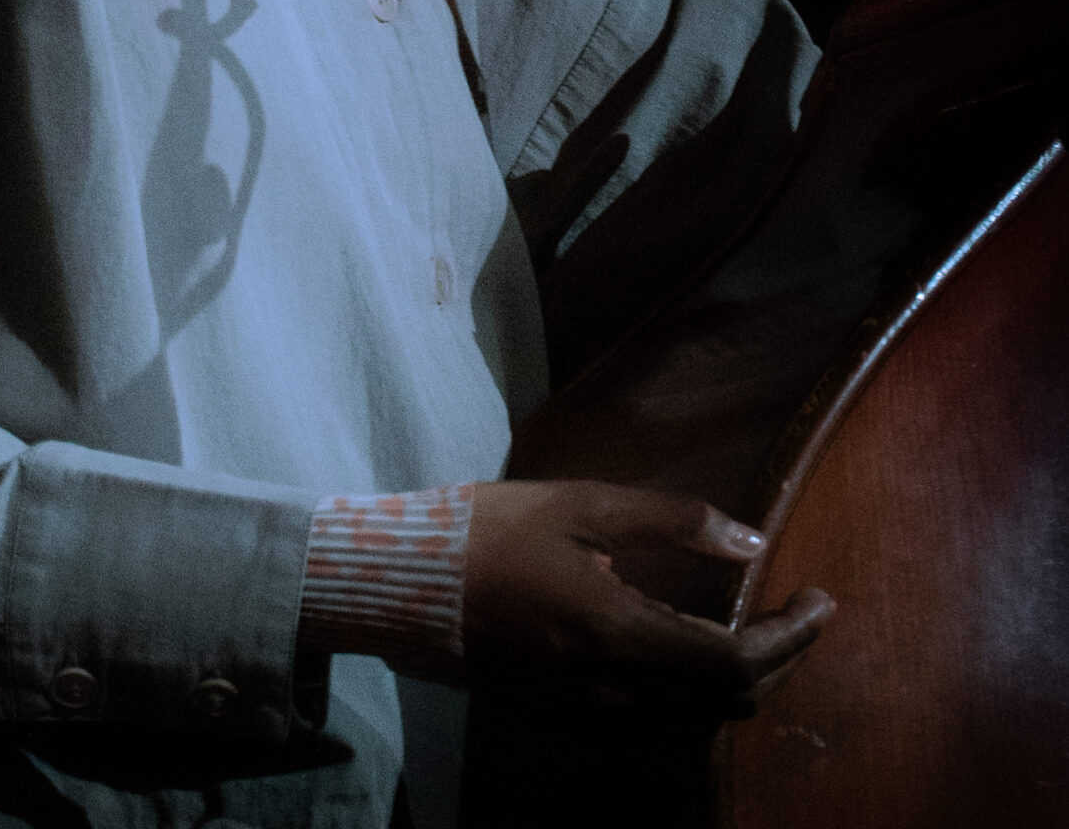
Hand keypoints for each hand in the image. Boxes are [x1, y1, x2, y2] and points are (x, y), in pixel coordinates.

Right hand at [463, 480, 833, 712]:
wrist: (404, 585)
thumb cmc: (491, 531)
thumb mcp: (582, 505)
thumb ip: (671, 521)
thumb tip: (751, 539)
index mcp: (620, 634)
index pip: (738, 661)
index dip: (793, 636)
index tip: (822, 598)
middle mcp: (614, 691)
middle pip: (729, 701)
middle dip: (782, 660)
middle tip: (802, 610)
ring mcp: (592, 713)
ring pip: (699, 720)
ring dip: (744, 682)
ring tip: (762, 628)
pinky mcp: (572, 716)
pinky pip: (662, 722)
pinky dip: (700, 694)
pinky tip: (697, 650)